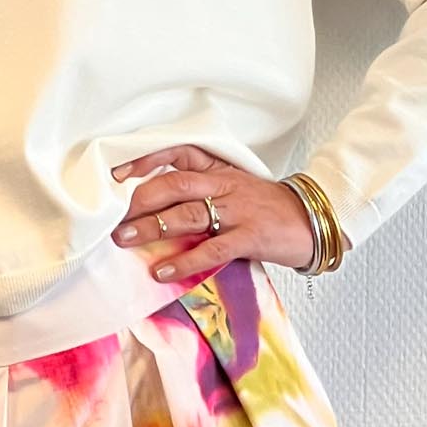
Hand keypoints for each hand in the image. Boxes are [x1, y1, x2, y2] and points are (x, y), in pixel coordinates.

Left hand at [108, 144, 317, 282]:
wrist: (314, 222)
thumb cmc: (269, 210)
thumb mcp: (235, 191)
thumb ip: (201, 195)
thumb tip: (155, 211)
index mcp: (220, 172)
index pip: (178, 154)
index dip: (146, 161)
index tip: (116, 173)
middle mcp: (226, 186)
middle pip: (174, 185)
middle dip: (139, 200)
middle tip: (111, 217)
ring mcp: (239, 211)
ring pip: (187, 215)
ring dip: (152, 228)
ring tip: (123, 240)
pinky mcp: (251, 237)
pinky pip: (212, 248)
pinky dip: (184, 261)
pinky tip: (162, 272)